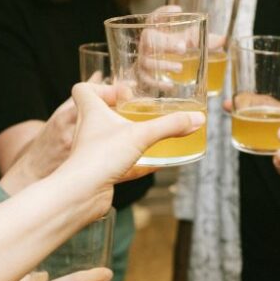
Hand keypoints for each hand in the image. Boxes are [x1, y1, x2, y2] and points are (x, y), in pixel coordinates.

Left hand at [2, 95, 159, 191]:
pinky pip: (118, 162)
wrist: (81, 194)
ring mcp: (93, 151)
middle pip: (98, 112)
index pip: (83, 89)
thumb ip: (170, 125)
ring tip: (149, 135)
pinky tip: (156, 163)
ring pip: (109, 138)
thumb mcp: (141, 135)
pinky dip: (136, 161)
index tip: (122, 92)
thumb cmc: (100, 157)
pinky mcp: (100, 171)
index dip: (100, 86)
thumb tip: (198, 118)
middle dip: (119, 111)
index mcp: (91, 112)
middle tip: (141, 111)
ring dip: (127, 135)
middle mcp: (88, 129)